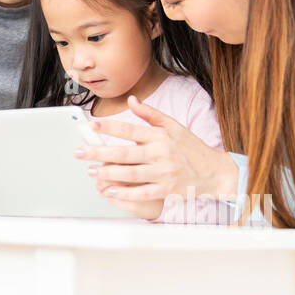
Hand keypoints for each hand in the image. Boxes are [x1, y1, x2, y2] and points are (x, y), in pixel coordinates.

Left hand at [77, 96, 238, 217]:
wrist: (214, 172)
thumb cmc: (191, 148)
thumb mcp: (174, 126)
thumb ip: (151, 114)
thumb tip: (131, 101)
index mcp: (160, 136)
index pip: (130, 129)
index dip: (109, 127)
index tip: (91, 125)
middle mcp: (161, 153)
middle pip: (124, 153)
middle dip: (99, 153)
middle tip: (80, 152)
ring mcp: (163, 173)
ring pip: (130, 174)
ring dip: (107, 173)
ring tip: (90, 171)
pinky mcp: (166, 190)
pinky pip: (141, 192)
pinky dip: (124, 193)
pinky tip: (109, 190)